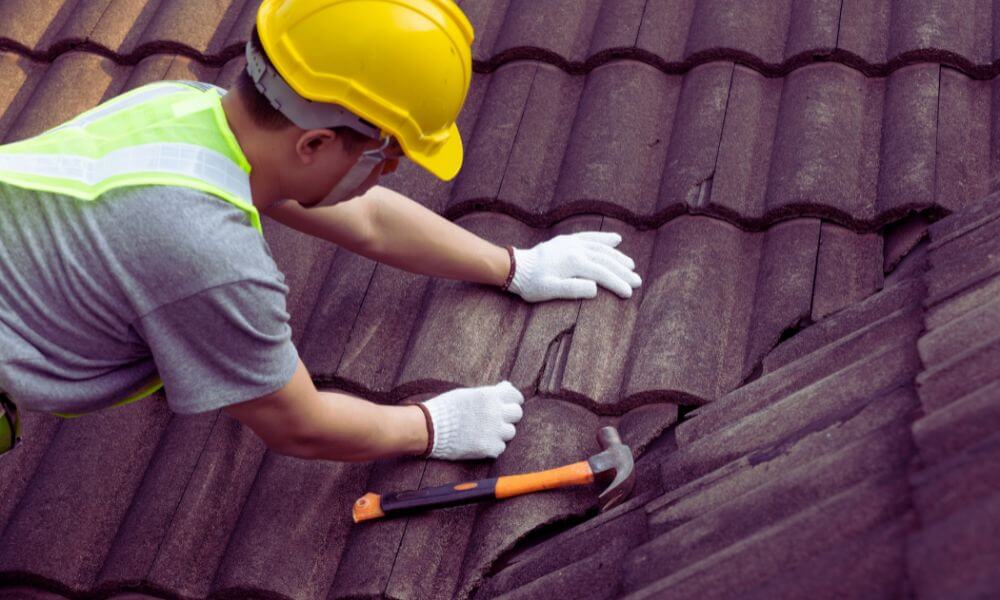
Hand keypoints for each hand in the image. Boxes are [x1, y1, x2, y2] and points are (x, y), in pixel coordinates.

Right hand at [420, 381, 524, 459]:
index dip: (513, 400)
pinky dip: (492, 446)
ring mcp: (494, 431)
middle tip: (498, 418)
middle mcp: (495, 412)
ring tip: (485, 431)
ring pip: (510, 432)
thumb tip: (507, 387)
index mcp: (490, 395)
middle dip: (509, 415)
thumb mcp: (468, 394)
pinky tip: (480, 441)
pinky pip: (500, 447)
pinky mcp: (488, 448)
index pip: (516, 396)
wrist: (430, 428)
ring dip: (501, 432)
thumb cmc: (446, 408)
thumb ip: (489, 393)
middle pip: (517, 414)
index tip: (509, 404)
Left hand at [506, 232, 641, 301]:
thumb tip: (595, 288)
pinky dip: (604, 238)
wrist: (515, 267)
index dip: (617, 283)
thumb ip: (572, 289)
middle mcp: (576, 249)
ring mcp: (572, 243)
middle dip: (623, 271)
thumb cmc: (531, 283)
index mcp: (573, 262)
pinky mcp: (567, 240)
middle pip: (605, 260)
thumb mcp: (549, 291)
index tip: (629, 293)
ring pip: (601, 248)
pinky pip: (590, 237)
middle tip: (638, 281)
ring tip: (631, 265)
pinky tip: (616, 239)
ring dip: (618, 256)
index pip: (602, 273)